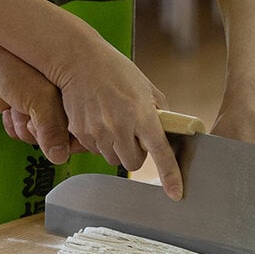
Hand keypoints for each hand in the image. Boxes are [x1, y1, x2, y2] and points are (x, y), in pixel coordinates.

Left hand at [0, 25, 75, 164]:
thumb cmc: (13, 67)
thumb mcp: (40, 98)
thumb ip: (52, 128)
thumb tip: (60, 156)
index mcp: (74, 93)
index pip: (84, 129)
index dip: (70, 139)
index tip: (57, 137)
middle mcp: (63, 101)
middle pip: (62, 139)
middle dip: (43, 134)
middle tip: (32, 117)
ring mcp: (44, 109)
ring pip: (41, 140)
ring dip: (25, 129)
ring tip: (19, 107)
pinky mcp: (26, 113)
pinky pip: (24, 135)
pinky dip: (14, 127)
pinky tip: (11, 110)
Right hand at [50, 30, 182, 199]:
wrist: (78, 60)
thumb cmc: (115, 70)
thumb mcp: (145, 86)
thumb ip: (160, 110)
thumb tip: (169, 131)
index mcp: (142, 114)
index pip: (160, 152)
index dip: (170, 175)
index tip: (176, 193)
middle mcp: (120, 126)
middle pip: (133, 162)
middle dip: (136, 152)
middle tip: (132, 132)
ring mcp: (98, 132)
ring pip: (113, 158)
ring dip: (116, 147)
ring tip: (112, 120)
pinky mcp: (80, 133)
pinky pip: (95, 149)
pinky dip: (99, 140)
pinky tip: (97, 118)